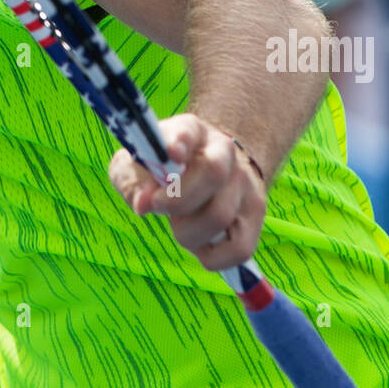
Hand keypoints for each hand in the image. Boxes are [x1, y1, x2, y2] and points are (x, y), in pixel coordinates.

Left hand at [108, 114, 266, 270]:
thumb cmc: (165, 169)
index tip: (171, 153)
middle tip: (157, 207)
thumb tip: (142, 204)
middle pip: (213, 173)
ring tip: (180, 224)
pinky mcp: (256, 215)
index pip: (189, 131)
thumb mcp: (141, 165)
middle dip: (177, 201)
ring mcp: (245, 183)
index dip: (180, 141)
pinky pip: (238, 249)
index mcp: (192, 131)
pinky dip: (212, 256)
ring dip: (188, 233)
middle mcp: (224, 152)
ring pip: (220, 216)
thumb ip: (132, 179)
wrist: (210, 168)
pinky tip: (200, 243)